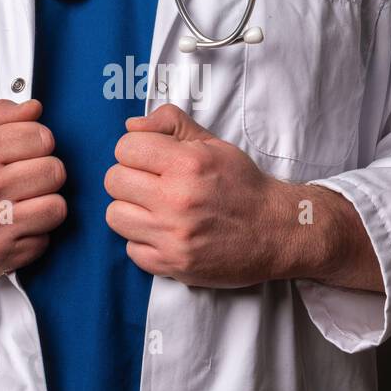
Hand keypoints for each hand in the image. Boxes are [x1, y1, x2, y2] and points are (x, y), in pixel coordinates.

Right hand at [0, 99, 65, 286]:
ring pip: (56, 207)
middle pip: (54, 172)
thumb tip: (34, 107)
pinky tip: (12, 230)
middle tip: (29, 181)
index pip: (42, 138)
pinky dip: (32, 236)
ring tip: (26, 205)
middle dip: (46, 174)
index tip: (30, 152)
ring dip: (46, 207)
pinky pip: (43, 241)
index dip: (41, 144)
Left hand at [104, 104, 380, 289]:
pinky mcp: (173, 264)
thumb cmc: (243, 185)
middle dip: (129, 178)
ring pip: (114, 215)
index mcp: (187, 164)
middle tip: (149, 184)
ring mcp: (173, 235)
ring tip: (152, 209)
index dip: (134, 150)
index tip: (149, 159)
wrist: (277, 231)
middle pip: (113, 180)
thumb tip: (131, 125)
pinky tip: (163, 233)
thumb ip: (172, 125)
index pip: (125, 147)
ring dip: (130, 210)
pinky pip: (130, 249)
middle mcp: (176, 199)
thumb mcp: (214, 145)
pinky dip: (143, 241)